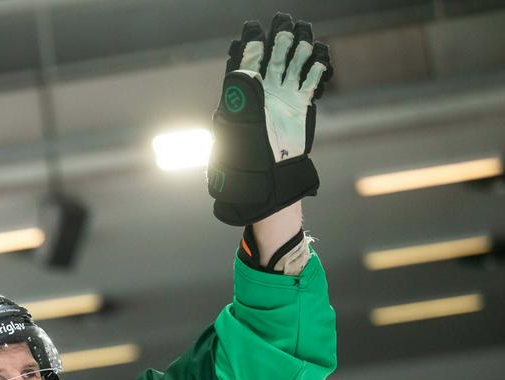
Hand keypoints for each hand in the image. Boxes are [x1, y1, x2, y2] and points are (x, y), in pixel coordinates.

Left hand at [208, 13, 332, 225]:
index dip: (250, 44)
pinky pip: (310, 83)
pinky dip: (317, 70)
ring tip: (304, 31)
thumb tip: (244, 68)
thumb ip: (241, 97)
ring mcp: (282, 98)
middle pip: (272, 58)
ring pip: (293, 66)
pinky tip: (321, 58)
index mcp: (242, 95)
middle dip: (278, 39)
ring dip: (299, 48)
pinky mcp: (300, 107)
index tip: (253, 28)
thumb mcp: (237, 127)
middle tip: (284, 20)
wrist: (266, 180)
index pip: (246, 62)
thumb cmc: (244, 158)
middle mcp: (262, 92)